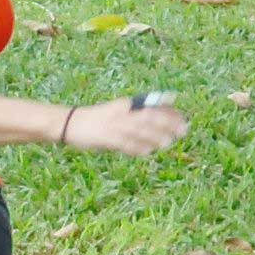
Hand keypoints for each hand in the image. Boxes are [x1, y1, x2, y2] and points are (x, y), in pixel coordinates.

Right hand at [64, 96, 188, 158]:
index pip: (152, 105)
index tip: (184, 119)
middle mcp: (121, 113)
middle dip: (167, 123)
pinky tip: (146, 152)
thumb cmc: (100, 118)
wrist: (71, 123)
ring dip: (155, 137)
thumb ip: (141, 108)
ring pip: (138, 131)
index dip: (169, 112)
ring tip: (167, 143)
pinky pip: (125, 144)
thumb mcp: (120, 109)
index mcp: (126, 105)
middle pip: (148, 117)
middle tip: (182, 131)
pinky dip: (137, 148)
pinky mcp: (106, 138)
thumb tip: (169, 102)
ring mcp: (113, 126)